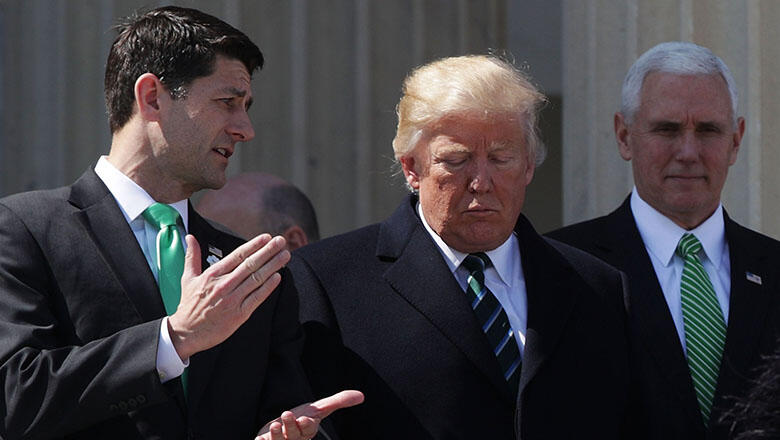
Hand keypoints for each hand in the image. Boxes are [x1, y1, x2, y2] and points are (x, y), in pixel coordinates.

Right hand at [168, 233, 290, 359]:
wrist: (187, 333)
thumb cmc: (189, 305)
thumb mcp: (188, 278)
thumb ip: (192, 256)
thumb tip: (191, 237)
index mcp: (213, 275)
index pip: (237, 255)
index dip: (254, 245)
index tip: (266, 237)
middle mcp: (224, 285)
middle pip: (250, 264)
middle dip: (268, 251)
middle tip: (281, 241)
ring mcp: (233, 300)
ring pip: (256, 279)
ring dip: (273, 266)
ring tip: (285, 255)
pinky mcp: (239, 314)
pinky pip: (257, 298)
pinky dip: (268, 287)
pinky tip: (277, 277)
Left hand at [255, 390, 363, 439]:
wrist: (281, 429)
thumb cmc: (301, 420)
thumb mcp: (319, 409)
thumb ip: (339, 401)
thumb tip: (362, 396)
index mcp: (307, 430)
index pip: (309, 429)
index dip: (306, 424)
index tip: (303, 418)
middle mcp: (294, 439)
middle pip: (294, 435)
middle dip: (291, 426)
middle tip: (286, 415)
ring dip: (277, 435)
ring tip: (275, 425)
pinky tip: (261, 439)